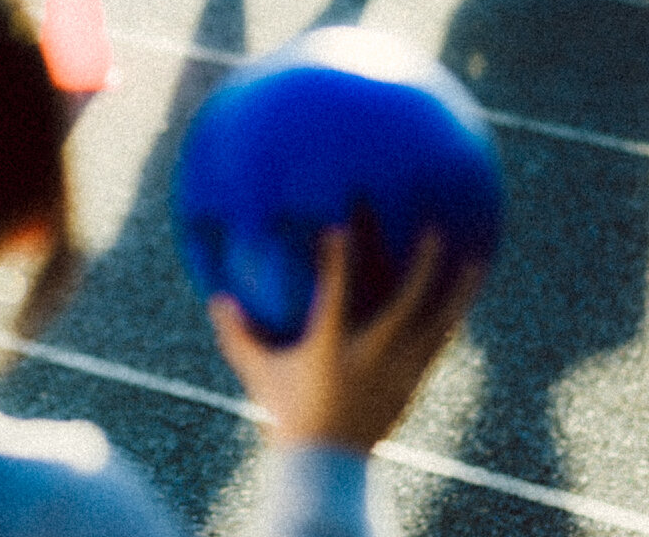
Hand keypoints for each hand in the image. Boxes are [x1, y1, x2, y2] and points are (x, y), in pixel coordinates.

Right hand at [208, 228, 481, 452]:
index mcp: (330, 348)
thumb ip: (238, 335)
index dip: (335, 262)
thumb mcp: (258, 373)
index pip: (334, 297)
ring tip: (474, 260)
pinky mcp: (412, 384)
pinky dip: (452, 319)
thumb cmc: (287, 414)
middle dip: (420, 266)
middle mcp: (370, 356)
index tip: (339, 226)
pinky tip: (463, 300)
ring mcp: (397, 372)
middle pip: (404, 305)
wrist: (327, 464)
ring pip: (435, 325)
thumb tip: (217, 298)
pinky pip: (438, 346)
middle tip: (433, 228)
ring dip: (454, 291)